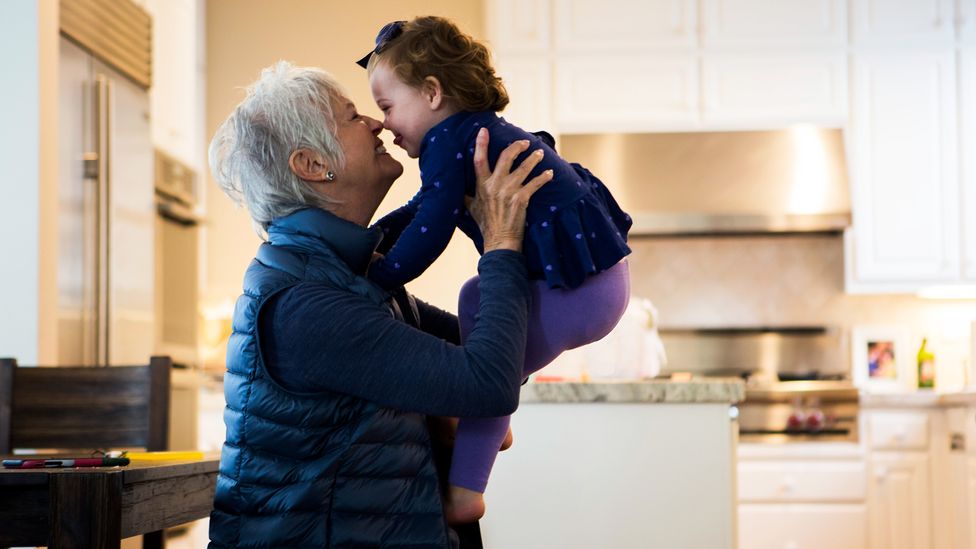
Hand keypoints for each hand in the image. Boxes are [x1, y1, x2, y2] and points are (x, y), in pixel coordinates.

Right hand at [466, 128, 552, 252]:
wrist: (499, 240)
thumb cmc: (486, 224)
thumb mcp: (471, 207)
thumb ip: (467, 194)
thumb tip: (458, 188)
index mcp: (481, 185)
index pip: (479, 159)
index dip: (481, 143)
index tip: (484, 130)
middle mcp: (494, 185)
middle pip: (506, 157)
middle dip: (517, 146)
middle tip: (525, 142)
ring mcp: (509, 191)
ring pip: (524, 168)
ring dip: (534, 159)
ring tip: (539, 153)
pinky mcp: (521, 199)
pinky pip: (535, 183)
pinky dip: (544, 177)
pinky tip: (550, 173)